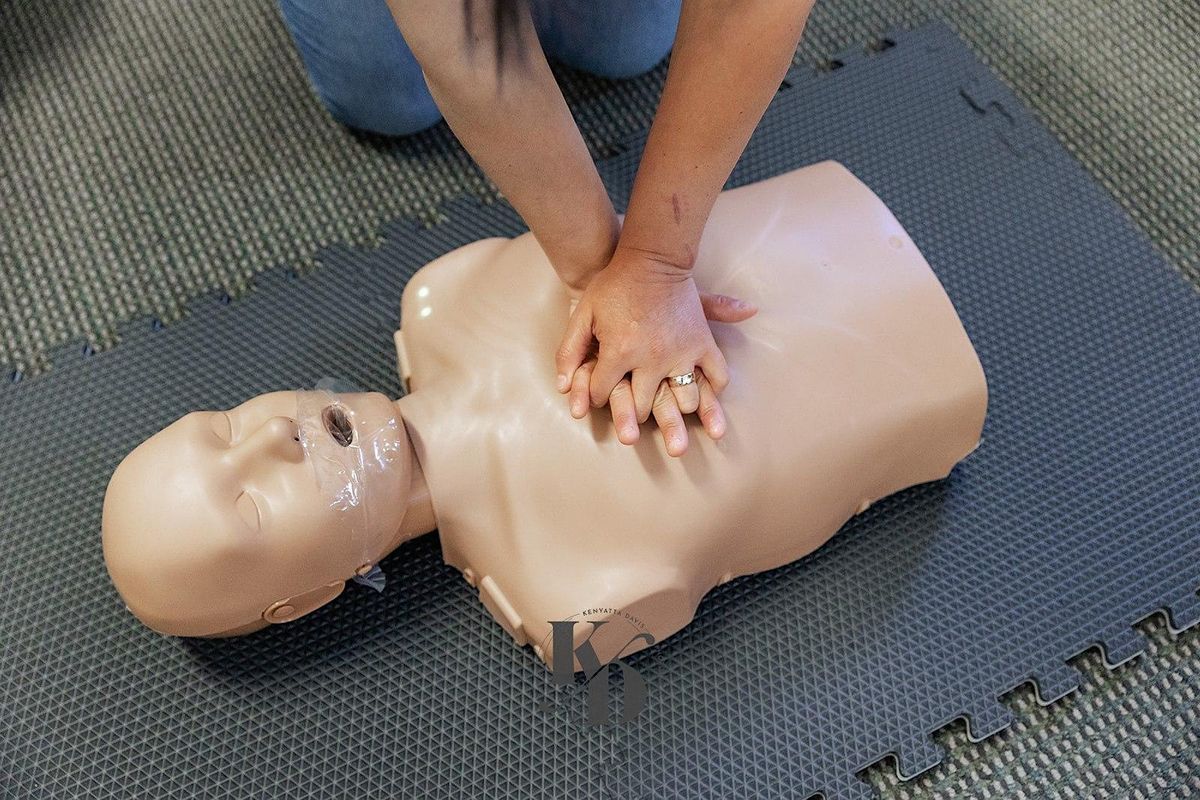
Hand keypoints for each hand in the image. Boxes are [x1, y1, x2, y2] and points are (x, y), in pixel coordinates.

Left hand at [555, 246, 755, 454]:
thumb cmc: (612, 285)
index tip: (600, 391)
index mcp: (619, 352)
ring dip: (674, 407)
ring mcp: (681, 352)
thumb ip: (568, 352)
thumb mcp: (582, 315)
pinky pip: (717, 374)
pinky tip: (704, 390)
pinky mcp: (703, 342)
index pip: (602, 393)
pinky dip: (714, 387)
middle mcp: (652, 359)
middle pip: (641, 406)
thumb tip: (562, 387)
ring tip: (668, 402)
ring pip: (683, 400)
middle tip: (633, 401)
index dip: (596, 395)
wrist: (651, 258)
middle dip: (632, 410)